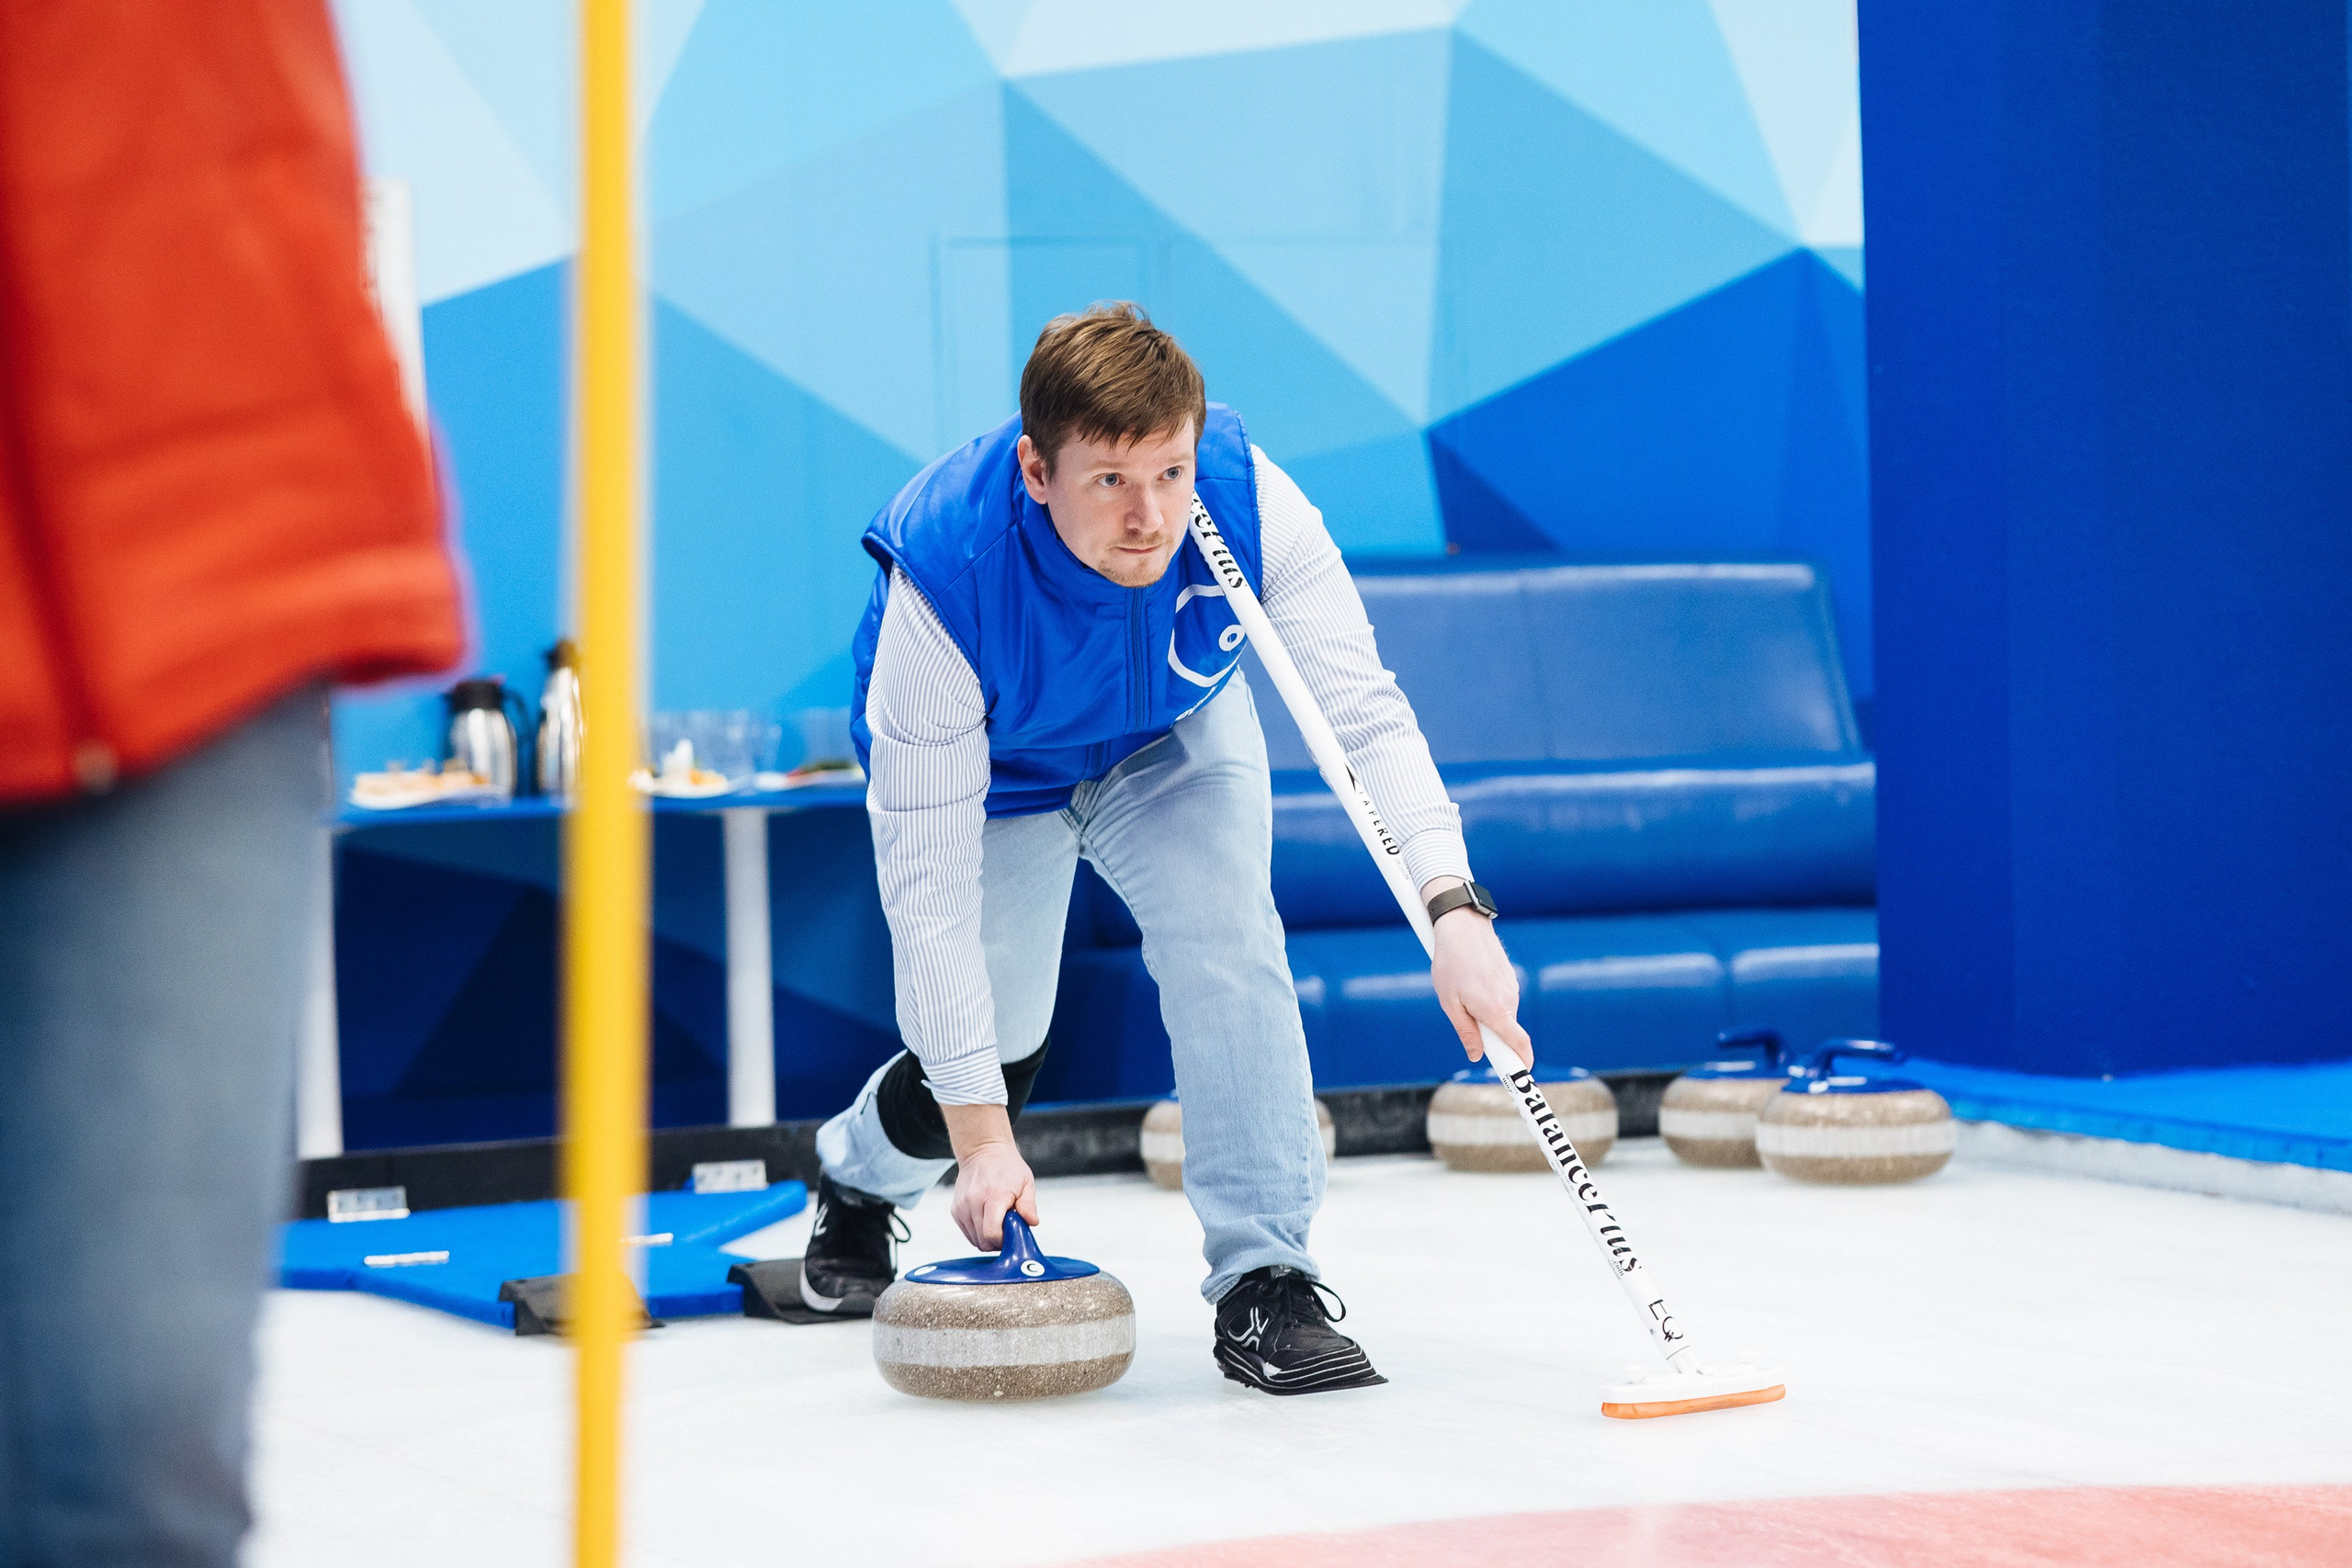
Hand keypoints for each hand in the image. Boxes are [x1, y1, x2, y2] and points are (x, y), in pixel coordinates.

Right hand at [940, 1102, 1039, 1250]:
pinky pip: (967, 1233)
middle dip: (997, 1242)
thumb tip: (1032, 1222)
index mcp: (993, 1196)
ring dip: (987, 1238)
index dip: (1003, 1241)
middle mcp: (973, 1202)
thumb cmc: (1007, 1167)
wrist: (983, 1151)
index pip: (991, 1233)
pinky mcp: (955, 1210)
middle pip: (983, 1241)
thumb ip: (1028, 1205)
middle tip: (1007, 1230)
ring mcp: (962, 1207)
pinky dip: (977, 1232)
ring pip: (974, 1240)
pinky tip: (986, 1219)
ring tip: (997, 1222)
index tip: (1011, 1234)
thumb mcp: (1026, 1182)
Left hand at [1426, 881, 1529, 1066]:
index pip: (1519, 1043)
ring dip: (1488, 1016)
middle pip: (1507, 1032)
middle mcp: (1509, 1000)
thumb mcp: (1450, 1003)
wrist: (1463, 927)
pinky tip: (1471, 983)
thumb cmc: (1451, 964)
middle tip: (1472, 1032)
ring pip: (1503, 1015)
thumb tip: (1477, 1055)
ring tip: (1463, 995)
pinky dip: (1490, 1002)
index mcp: (1495, 1010)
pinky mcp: (1510, 979)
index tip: (1523, 1078)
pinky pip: (1503, 1000)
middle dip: (1493, 1038)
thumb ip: (1466, 1031)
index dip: (1523, 1063)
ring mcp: (1512, 988)